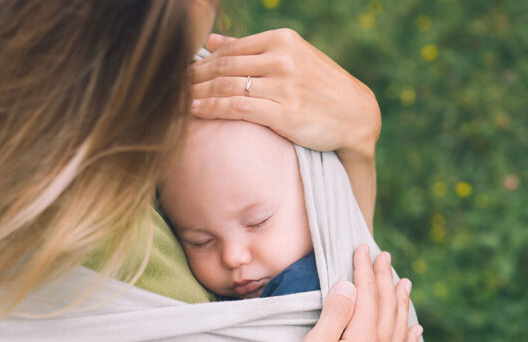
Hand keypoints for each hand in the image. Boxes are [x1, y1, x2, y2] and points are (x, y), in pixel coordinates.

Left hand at [189, 30, 381, 160]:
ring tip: (176, 101)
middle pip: (224, 67)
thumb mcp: (292, 59)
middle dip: (193, 78)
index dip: (201, 62)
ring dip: (197, 93)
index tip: (181, 73)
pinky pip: (238, 108)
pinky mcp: (286, 111)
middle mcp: (283, 58)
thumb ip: (251, 49)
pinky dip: (212, 109)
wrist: (357, 116)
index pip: (229, 50)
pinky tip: (195, 112)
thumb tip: (212, 41)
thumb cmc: (322, 89)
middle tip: (170, 88)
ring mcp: (285, 84)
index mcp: (282, 40)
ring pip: (227, 86)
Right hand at [279, 245, 421, 341]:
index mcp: (364, 341)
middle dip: (386, 279)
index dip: (365, 270)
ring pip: (401, 329)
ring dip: (402, 303)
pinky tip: (416, 331)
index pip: (368, 295)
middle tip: (385, 257)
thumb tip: (349, 285)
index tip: (362, 248)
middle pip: (388, 307)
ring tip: (405, 283)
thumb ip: (334, 315)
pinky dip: (413, 339)